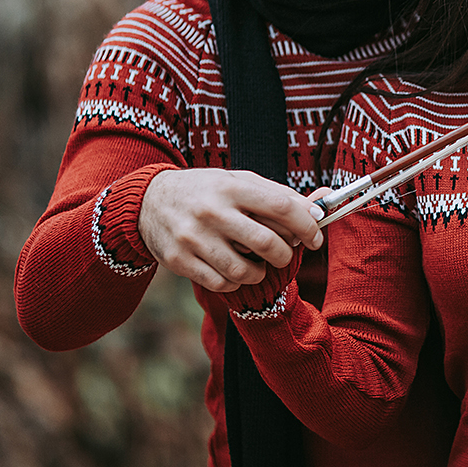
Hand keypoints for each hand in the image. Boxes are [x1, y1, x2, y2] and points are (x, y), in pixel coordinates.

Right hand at [139, 169, 324, 292]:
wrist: (149, 201)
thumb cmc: (207, 191)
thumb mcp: (239, 182)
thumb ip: (278, 195)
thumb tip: (319, 209)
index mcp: (232, 187)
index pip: (281, 208)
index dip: (306, 226)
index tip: (315, 238)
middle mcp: (212, 211)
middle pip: (266, 243)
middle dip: (285, 255)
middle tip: (284, 254)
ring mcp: (194, 238)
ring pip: (244, 271)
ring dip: (260, 272)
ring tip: (258, 264)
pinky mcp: (179, 261)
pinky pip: (221, 284)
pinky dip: (235, 282)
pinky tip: (233, 270)